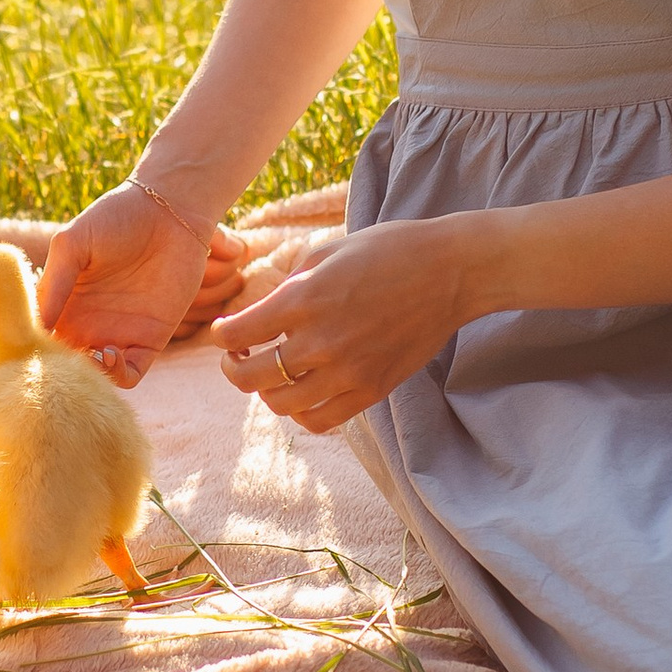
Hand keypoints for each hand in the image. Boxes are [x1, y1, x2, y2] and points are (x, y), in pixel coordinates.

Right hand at [38, 185, 237, 388]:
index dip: (31, 351)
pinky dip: (117, 376)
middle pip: (65, 365)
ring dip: (88, 377)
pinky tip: (110, 355)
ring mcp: (117, 335)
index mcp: (62, 304)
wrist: (170, 210)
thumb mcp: (72, 243)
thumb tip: (35, 325)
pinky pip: (130, 374)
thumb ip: (53, 282)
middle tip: (56, 366)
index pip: (39, 340)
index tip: (25, 352)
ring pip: (95, 376)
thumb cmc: (115, 218)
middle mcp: (87, 325)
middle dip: (58, 372)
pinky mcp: (150, 340)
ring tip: (88, 354)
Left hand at [211, 219, 471, 431]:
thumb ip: (287, 287)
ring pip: (281, 405)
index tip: (225, 332)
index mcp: (304, 301)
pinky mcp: (371, 391)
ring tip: (271, 374)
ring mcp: (347, 372)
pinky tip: (302, 391)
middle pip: (250, 378)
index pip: (236, 335)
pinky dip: (301, 412)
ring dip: (266, 391)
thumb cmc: (388, 251)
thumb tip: (259, 315)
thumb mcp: (326, 253)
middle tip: (238, 356)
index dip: (221, 335)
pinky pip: (319, 420)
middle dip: (233, 368)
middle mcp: (320, 342)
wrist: (450, 273)